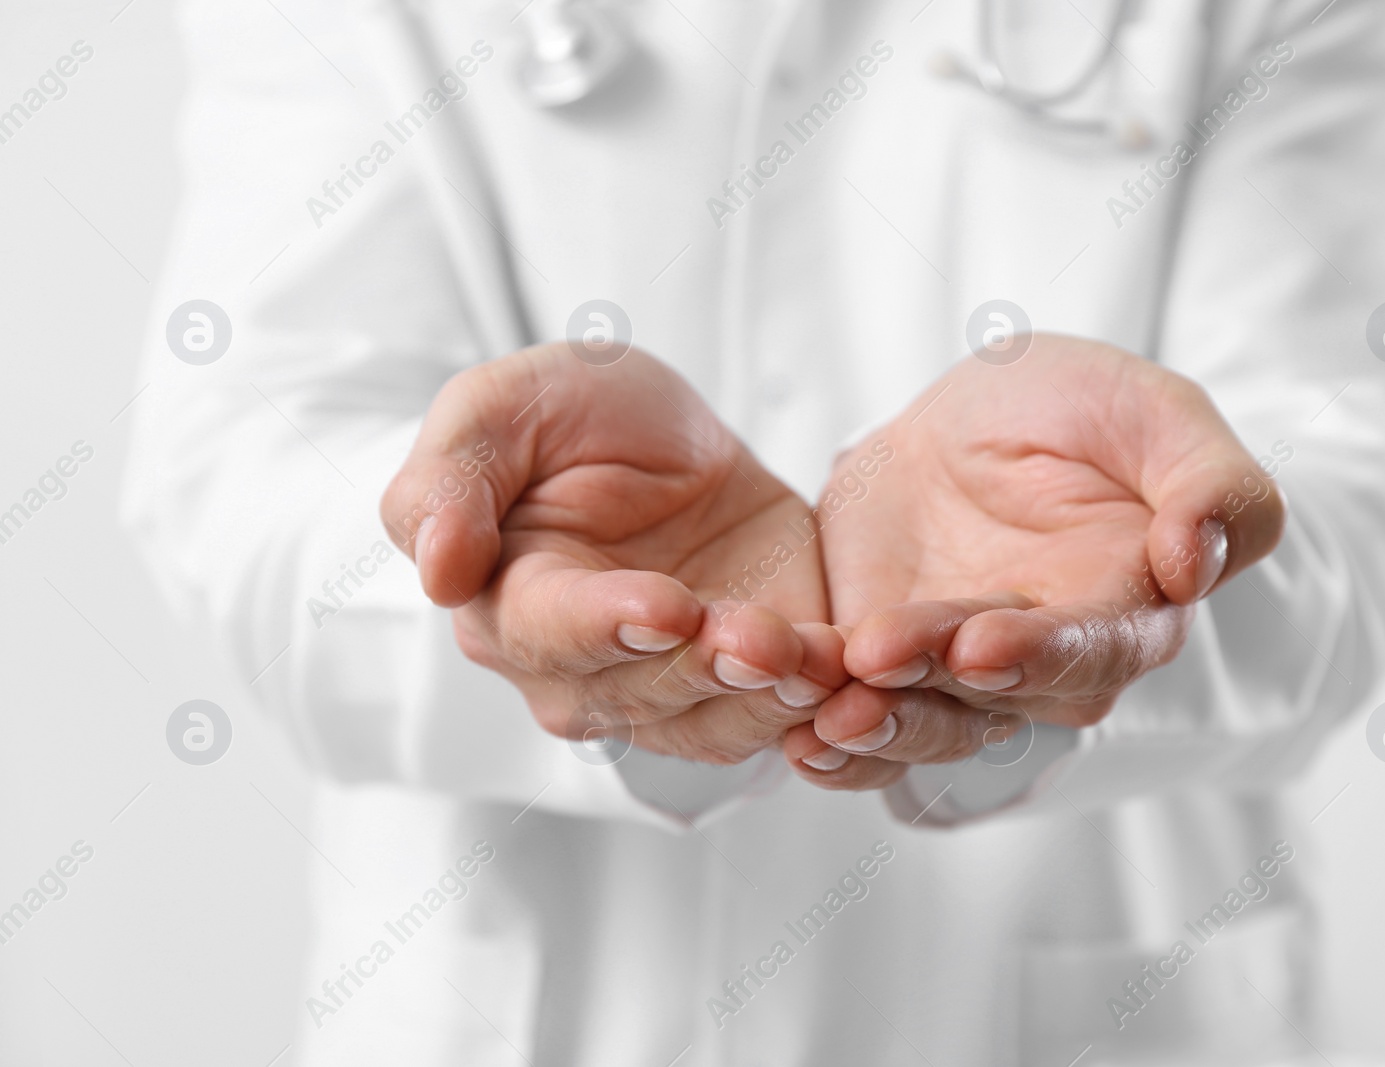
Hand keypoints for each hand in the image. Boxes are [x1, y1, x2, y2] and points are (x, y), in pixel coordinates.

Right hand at [380, 344, 844, 765]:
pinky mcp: (750, 685)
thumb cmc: (571, 419)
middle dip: (702, 668)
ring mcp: (670, 687)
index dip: (606, 626)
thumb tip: (434, 568)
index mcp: (509, 603)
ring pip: (712, 722)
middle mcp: (582, 670)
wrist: (671, 439)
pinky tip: (852, 675)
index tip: (665, 606)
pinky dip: (818, 707)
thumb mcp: (502, 407)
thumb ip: (451, 478)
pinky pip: (781, 719)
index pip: (548, 633)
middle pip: (637, 694)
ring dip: (765, 698)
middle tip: (759, 638)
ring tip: (814, 658)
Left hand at [783, 334, 1285, 788]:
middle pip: (997, 701)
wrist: (982, 415)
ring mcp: (959, 672)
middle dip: (936, 689)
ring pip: (924, 723)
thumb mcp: (1157, 412)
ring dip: (876, 727)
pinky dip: (825, 729)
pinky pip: (858, 711)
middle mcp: (1045, 661)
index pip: (1095, 651)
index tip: (985, 644)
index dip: (1043, 653)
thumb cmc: (1086, 411)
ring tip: (823, 716)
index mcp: (1126, 609)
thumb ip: (1210, 484)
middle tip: (880, 656)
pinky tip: (787, 732)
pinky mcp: (883, 663)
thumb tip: (1197, 566)